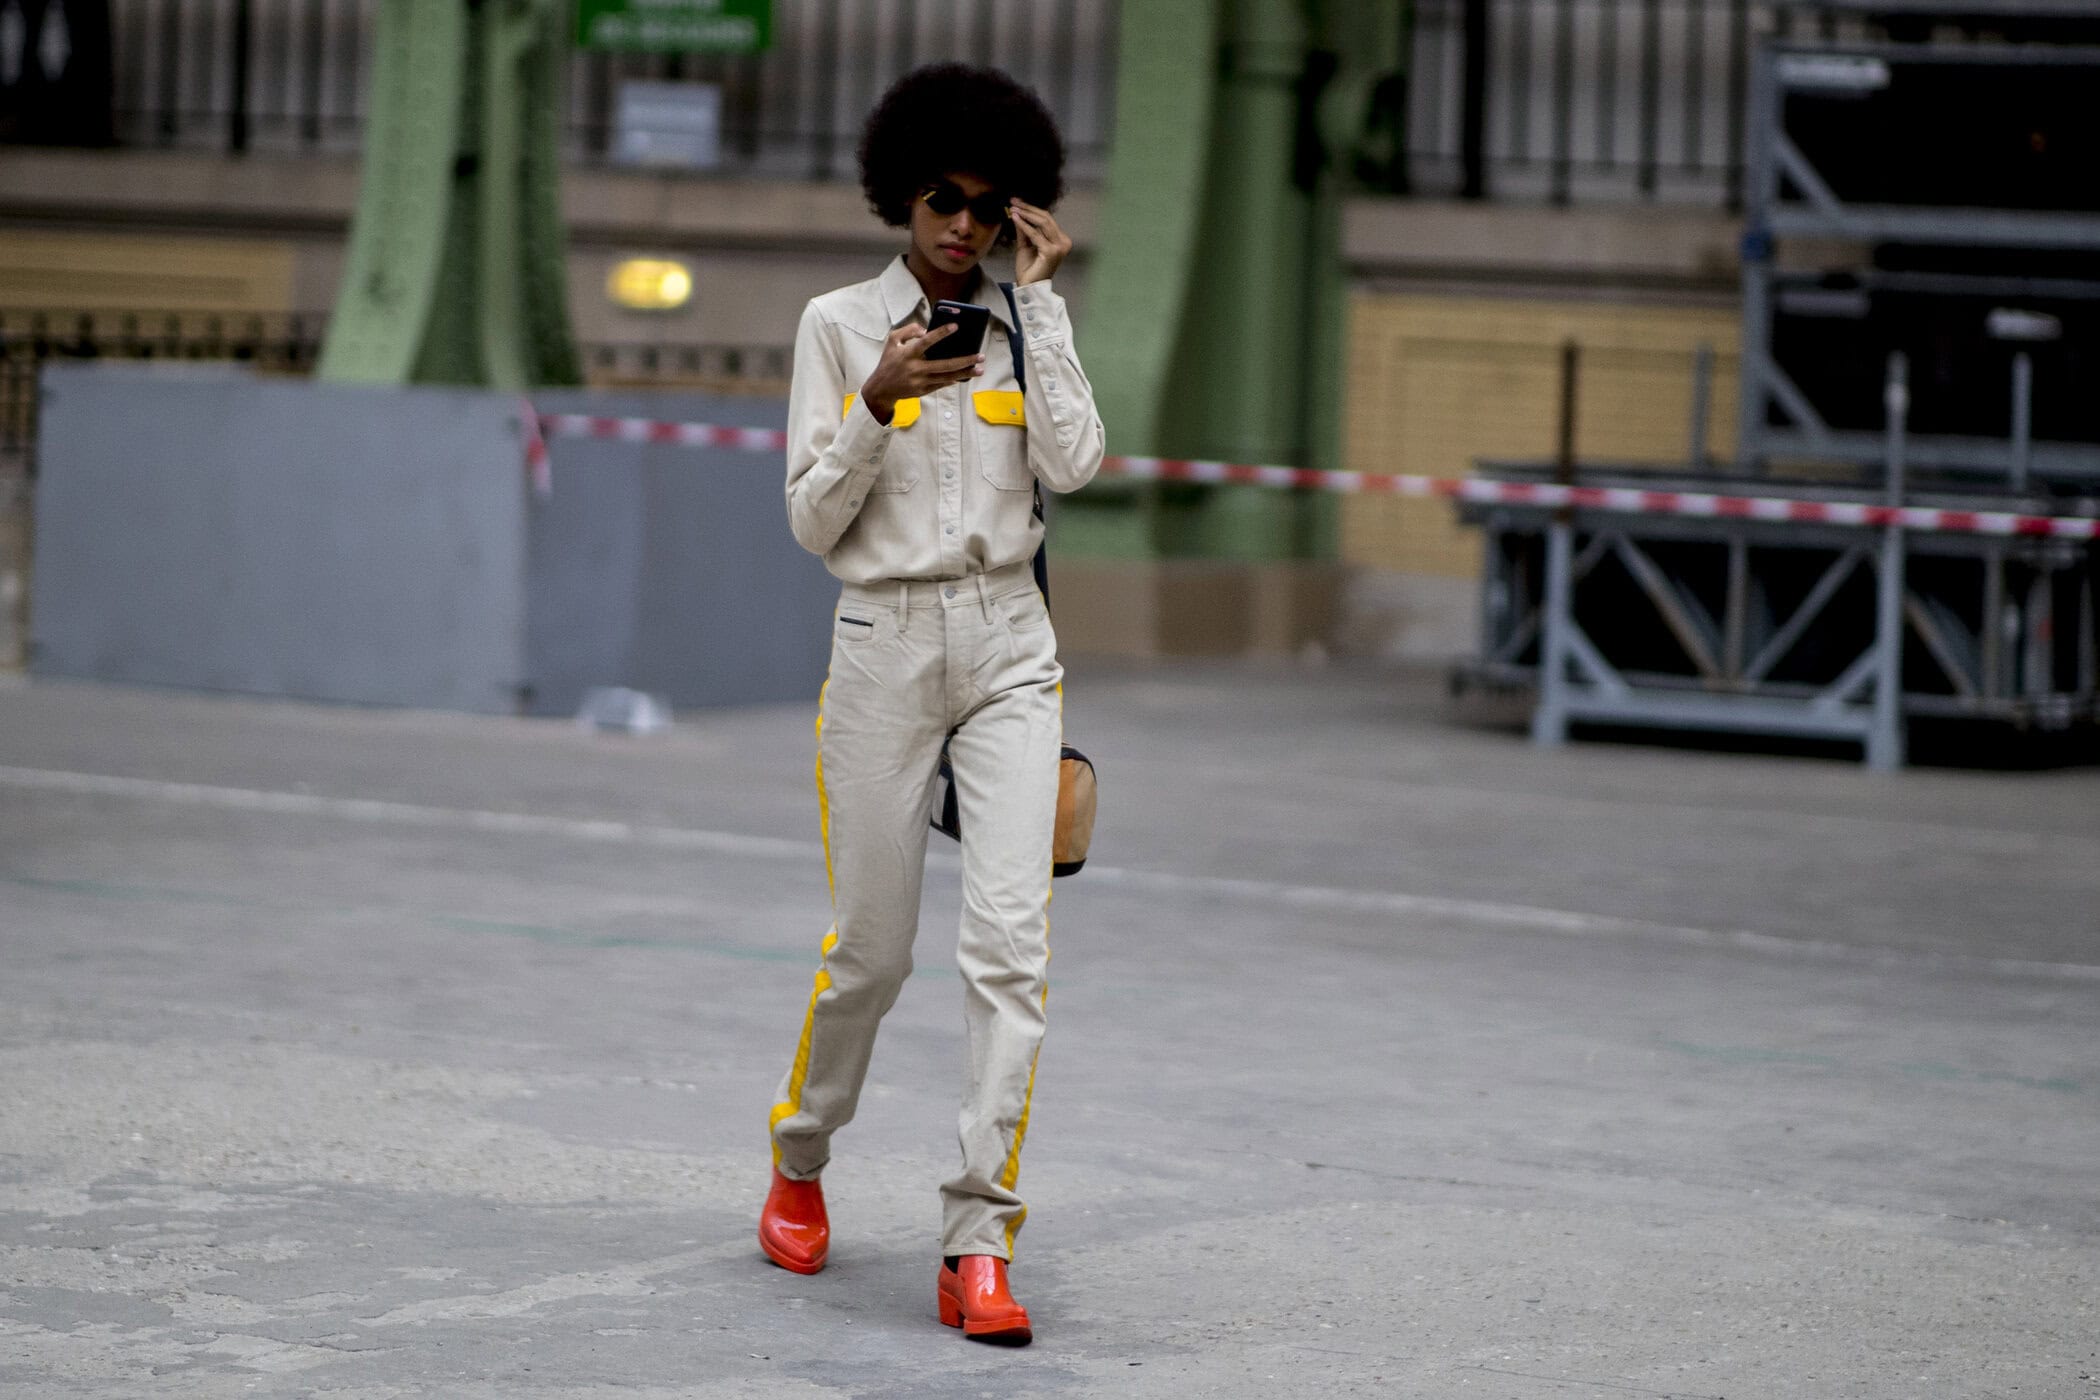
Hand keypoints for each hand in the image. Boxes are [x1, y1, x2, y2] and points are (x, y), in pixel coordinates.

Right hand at [859, 322, 983, 423]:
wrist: (880, 389)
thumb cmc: (888, 361)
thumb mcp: (892, 341)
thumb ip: (908, 330)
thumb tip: (924, 330)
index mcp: (908, 354)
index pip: (926, 341)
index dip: (941, 333)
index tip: (956, 326)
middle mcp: (915, 368)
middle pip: (945, 364)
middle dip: (965, 360)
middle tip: (981, 356)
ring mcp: (920, 381)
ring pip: (947, 377)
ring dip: (965, 373)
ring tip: (980, 369)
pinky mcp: (923, 391)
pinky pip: (942, 384)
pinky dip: (953, 379)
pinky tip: (965, 375)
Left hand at [1009, 199, 1070, 285]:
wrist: (1028, 287)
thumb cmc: (1028, 269)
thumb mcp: (1025, 244)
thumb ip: (1025, 230)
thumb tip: (1018, 212)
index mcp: (1061, 240)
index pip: (1047, 219)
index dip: (1032, 209)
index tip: (1017, 202)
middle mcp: (1063, 242)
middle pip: (1046, 218)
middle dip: (1028, 208)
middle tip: (1014, 201)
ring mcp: (1059, 247)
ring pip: (1042, 223)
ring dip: (1026, 214)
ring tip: (1013, 208)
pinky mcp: (1051, 251)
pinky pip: (1035, 234)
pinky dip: (1024, 225)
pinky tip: (1015, 218)